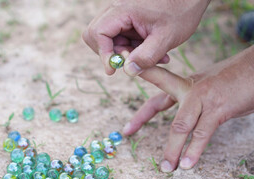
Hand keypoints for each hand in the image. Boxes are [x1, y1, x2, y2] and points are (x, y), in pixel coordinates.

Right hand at [82, 0, 209, 75]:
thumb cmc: (182, 10)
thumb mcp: (166, 38)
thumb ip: (146, 57)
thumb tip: (128, 70)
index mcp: (123, 10)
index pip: (98, 33)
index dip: (103, 53)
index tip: (112, 70)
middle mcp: (118, 8)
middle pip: (97, 35)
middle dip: (112, 53)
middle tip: (131, 61)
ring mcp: (122, 13)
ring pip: (110, 38)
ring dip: (125, 52)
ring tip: (150, 57)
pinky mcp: (128, 18)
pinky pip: (122, 36)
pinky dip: (133, 47)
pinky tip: (153, 51)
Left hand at [123, 46, 253, 171]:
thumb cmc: (236, 79)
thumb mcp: (209, 85)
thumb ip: (194, 99)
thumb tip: (186, 117)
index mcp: (186, 85)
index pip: (158, 95)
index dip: (142, 109)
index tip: (128, 125)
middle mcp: (189, 89)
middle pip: (158, 103)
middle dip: (140, 118)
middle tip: (126, 132)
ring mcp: (202, 99)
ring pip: (180, 126)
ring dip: (172, 149)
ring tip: (166, 168)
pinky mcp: (218, 109)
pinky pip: (202, 133)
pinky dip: (194, 151)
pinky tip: (187, 165)